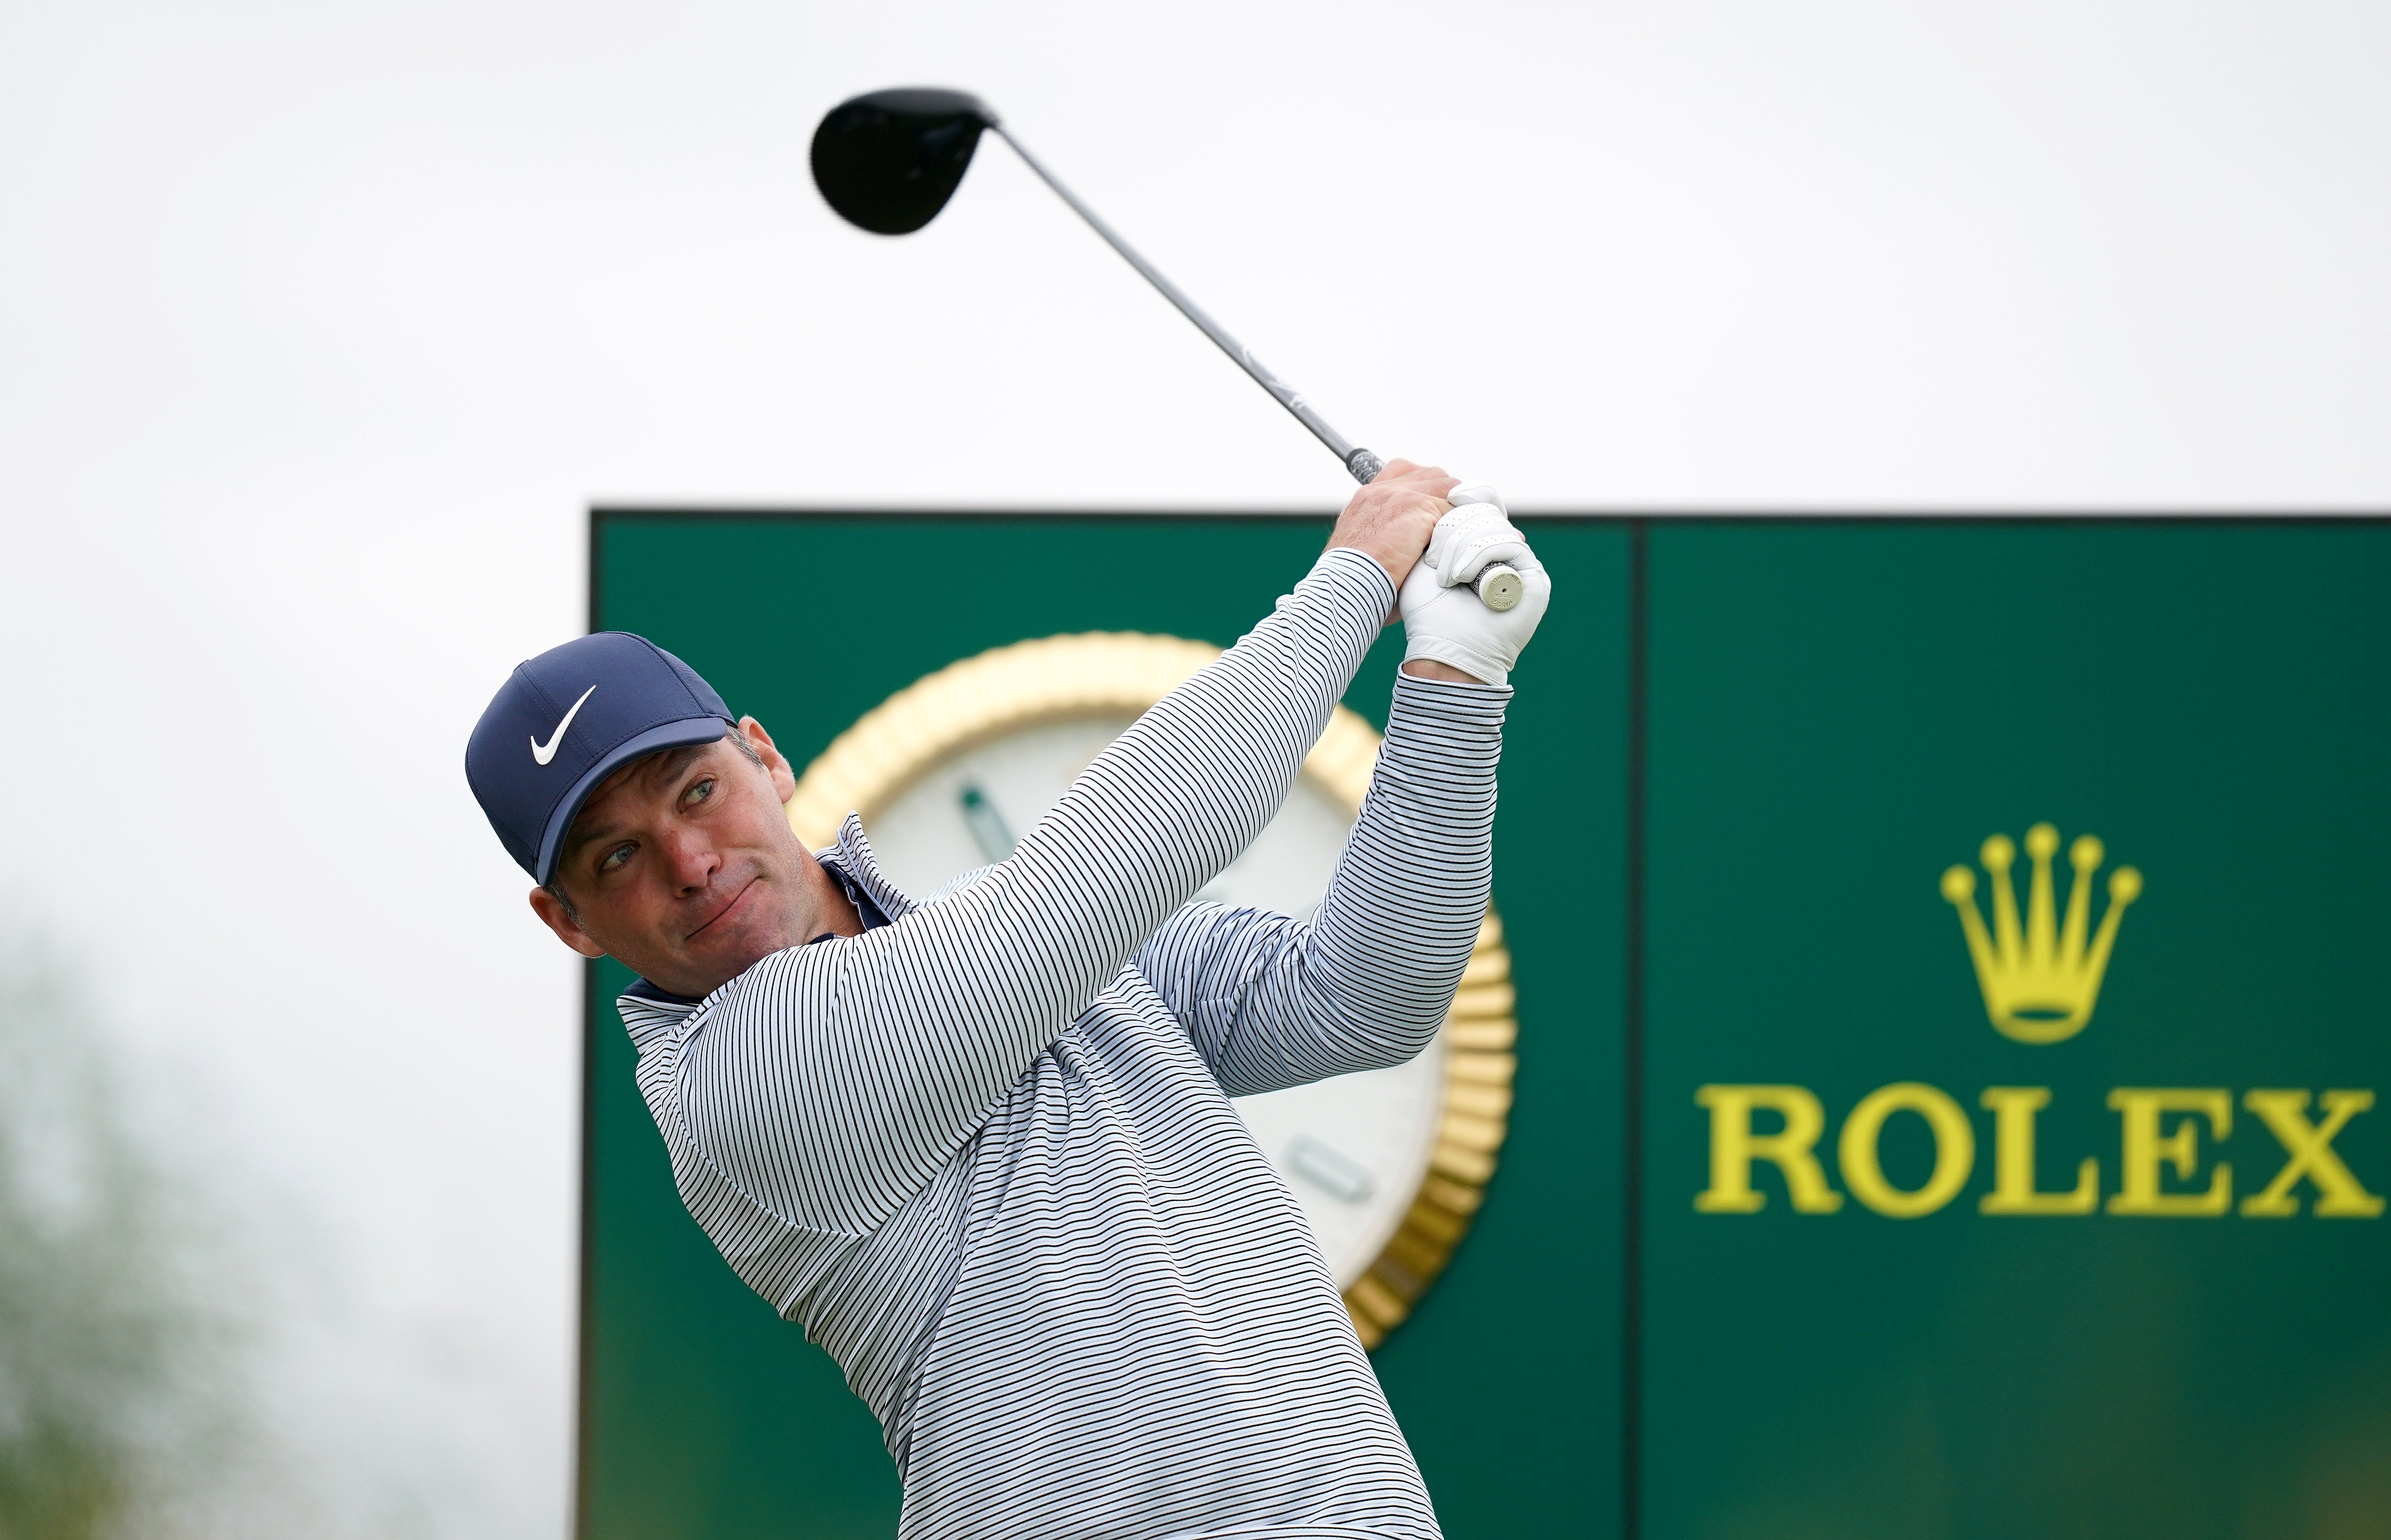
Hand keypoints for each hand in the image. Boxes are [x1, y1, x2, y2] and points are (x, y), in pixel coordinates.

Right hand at [1326, 459, 1458, 594]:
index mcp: (1367, 498)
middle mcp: (1382, 490)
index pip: (1403, 472)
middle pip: (1431, 474)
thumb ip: (1381, 536)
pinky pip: (1453, 509)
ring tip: (1454, 536)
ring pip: (1447, 487)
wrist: (1343, 586)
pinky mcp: (1417, 508)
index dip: (1424, 488)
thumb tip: (1405, 548)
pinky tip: (1452, 546)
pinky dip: (1457, 526)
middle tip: (1451, 525)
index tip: (1432, 509)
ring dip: (1454, 510)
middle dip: (1445, 496)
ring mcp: (1400, 496)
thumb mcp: (1360, 550)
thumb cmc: (1351, 581)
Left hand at [1398, 488, 1550, 685]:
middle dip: (1454, 529)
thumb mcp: (1426, 561)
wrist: (1442, 651)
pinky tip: (1460, 578)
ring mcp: (1521, 565)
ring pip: (1494, 526)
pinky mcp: (1533, 578)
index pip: (1481, 504)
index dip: (1463, 500)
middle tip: (1433, 561)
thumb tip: (1453, 495)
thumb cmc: (1428, 613)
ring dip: (1462, 547)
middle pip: (1486, 512)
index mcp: (1482, 546)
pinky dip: (1479, 556)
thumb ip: (1438, 528)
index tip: (1440, 503)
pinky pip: (1508, 544)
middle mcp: (1505, 553)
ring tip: (1446, 577)